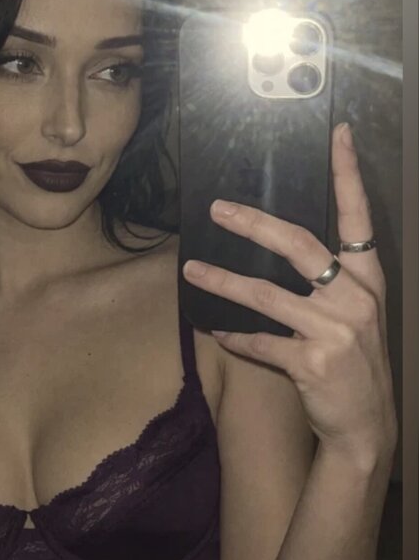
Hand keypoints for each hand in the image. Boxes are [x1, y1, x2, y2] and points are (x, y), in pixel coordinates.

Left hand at [183, 123, 397, 458]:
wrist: (368, 425)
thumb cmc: (356, 363)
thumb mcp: (355, 316)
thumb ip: (329, 283)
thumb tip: (278, 248)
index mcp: (367, 278)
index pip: (358, 216)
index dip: (348, 174)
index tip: (339, 133)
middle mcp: (354, 297)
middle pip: (298, 244)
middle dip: (253, 222)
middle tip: (217, 208)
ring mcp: (335, 330)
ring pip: (266, 294)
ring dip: (223, 281)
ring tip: (192, 269)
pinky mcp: (312, 362)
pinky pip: (260, 342)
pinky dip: (234, 337)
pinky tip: (215, 332)